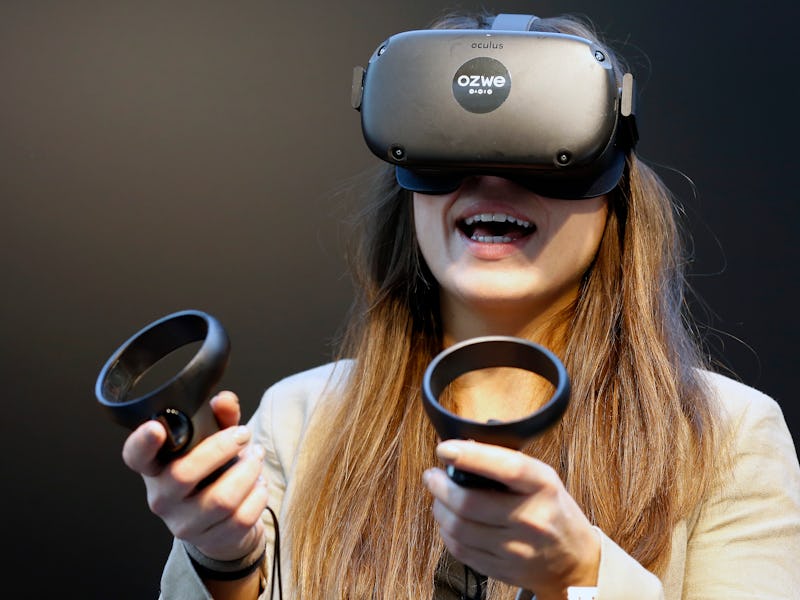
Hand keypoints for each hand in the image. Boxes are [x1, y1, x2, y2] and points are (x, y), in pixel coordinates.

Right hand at [122, 391, 269, 561]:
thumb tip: (225, 400)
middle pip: (184, 474)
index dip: (142, 442)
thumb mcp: (215, 440)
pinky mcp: (210, 541)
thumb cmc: (214, 473)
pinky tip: (258, 485)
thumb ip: (219, 417)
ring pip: (221, 499)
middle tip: (243, 435)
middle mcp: (161, 498)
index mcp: (155, 467)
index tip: (157, 427)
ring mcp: (184, 524)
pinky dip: (258, 495)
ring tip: (256, 459)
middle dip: (222, 448)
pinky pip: (242, 517)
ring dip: (248, 472)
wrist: (223, 524)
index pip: (135, 455)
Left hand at [423, 440, 599, 598]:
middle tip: (432, 476)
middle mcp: (530, 519)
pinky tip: (449, 520)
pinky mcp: (500, 569)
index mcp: (542, 487)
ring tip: (440, 497)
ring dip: (439, 508)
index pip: (506, 467)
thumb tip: (464, 450)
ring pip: (458, 528)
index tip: (445, 449)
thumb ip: (506, 465)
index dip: (470, 456)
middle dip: (440, 486)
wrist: (573, 561)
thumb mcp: (542, 479)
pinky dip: (446, 531)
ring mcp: (515, 548)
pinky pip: (460, 549)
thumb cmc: (552, 510)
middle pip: (469, 503)